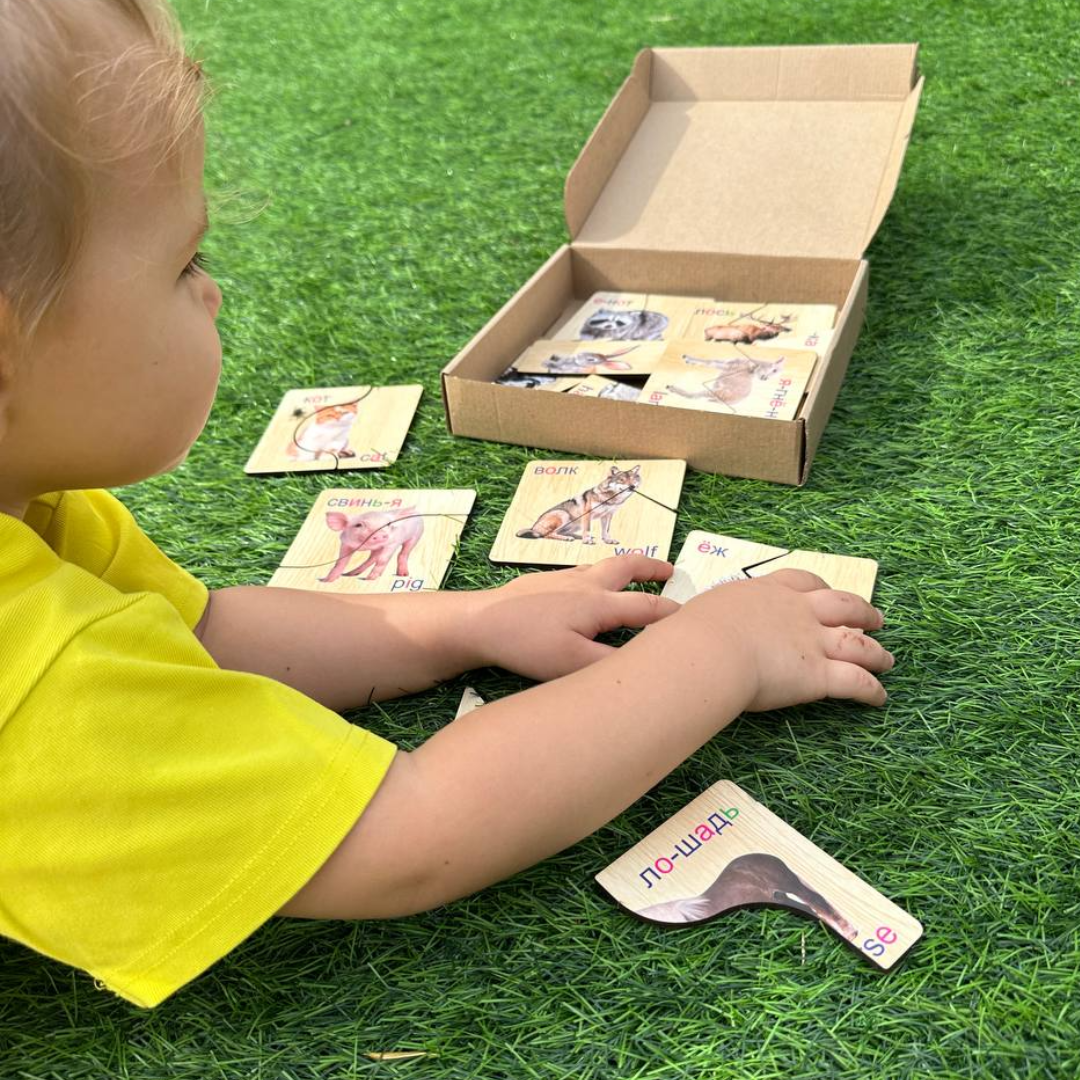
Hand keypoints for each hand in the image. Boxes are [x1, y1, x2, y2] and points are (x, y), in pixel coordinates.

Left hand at [466, 554, 678, 680]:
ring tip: (638, 572)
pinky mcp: (546, 580)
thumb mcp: (571, 663)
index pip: (648, 607)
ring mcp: (565, 578)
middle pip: (628, 567)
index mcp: (599, 603)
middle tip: (671, 571)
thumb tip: (642, 663)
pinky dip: (601, 572)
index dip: (674, 614)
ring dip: (628, 566)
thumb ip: (610, 662)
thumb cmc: (526, 643)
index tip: (693, 619)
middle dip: (653, 569)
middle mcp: (587, 583)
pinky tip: (592, 585)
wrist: (481, 621)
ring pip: (605, 565)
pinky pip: (585, 570)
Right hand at [670, 568, 893, 710]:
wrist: (708, 650)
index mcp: (766, 592)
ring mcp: (812, 642)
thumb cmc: (692, 633)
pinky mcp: (819, 675)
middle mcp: (796, 612)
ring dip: (876, 652)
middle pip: (842, 605)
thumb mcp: (701, 613)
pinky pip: (856, 683)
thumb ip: (708, 619)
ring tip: (887, 660)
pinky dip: (873, 691)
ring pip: (858, 643)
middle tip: (876, 618)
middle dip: (862, 612)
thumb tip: (683, 628)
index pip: (802, 582)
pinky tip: (880, 698)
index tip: (827, 593)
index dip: (820, 588)